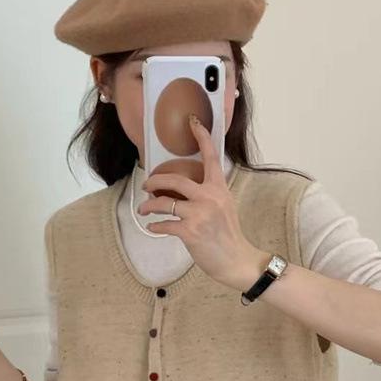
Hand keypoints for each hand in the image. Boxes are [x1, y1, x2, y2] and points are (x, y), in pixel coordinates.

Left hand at [137, 114, 261, 287]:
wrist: (236, 260)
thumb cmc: (228, 235)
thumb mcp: (224, 206)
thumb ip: (209, 193)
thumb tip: (184, 189)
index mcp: (219, 188)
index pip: (210, 156)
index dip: (201, 136)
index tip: (192, 121)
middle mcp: (210, 197)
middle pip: (175, 180)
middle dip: (155, 181)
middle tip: (147, 184)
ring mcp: (199, 214)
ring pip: (165, 203)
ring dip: (150, 206)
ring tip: (145, 210)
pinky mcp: (190, 231)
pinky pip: (165, 224)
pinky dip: (155, 226)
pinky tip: (154, 227)